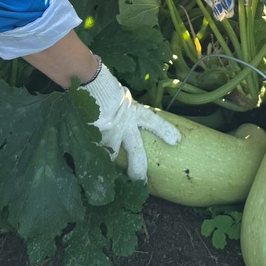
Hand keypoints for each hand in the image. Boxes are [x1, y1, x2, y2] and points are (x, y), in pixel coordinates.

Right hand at [82, 60, 179, 179]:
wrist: (89, 84)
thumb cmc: (104, 85)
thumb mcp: (119, 95)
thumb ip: (124, 106)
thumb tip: (123, 112)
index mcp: (134, 111)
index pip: (152, 121)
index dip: (165, 130)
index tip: (176, 141)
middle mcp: (125, 125)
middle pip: (135, 152)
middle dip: (138, 169)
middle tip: (141, 181)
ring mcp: (110, 132)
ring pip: (114, 154)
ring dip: (112, 163)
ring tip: (111, 176)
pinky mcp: (96, 135)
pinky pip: (97, 148)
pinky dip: (95, 153)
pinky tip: (93, 161)